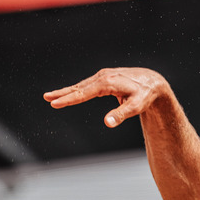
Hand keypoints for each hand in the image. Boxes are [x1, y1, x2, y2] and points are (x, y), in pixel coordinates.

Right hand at [43, 67, 168, 127]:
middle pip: (79, 88)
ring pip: (81, 85)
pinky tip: (68, 94)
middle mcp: (103, 77)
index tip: (55, 103)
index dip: (69, 99)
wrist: (153, 82)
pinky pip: (87, 85)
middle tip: (46, 98)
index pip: (84, 93)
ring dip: (66, 91)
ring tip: (50, 97)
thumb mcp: (136, 107)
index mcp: (108, 83)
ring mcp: (103, 76)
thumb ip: (121, 115)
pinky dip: (76, 89)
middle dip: (62, 93)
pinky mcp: (104, 77)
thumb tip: (107, 123)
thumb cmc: (145, 96)